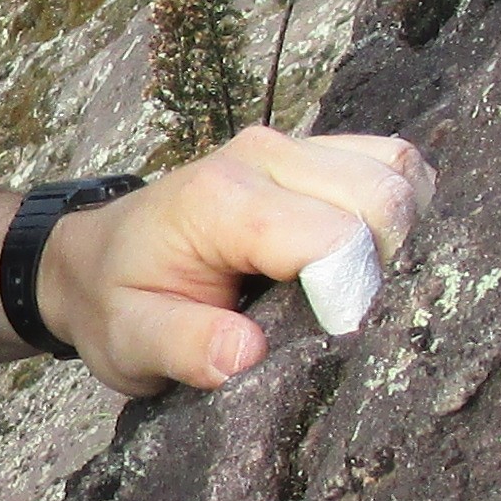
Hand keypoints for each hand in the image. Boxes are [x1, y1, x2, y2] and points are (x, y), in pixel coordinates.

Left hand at [40, 126, 427, 394]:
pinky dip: (400, 211)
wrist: (98, 256)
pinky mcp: (314, 151)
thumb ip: (185, 348)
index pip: (336, 238)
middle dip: (387, 266)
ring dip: (402, 235)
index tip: (328, 337)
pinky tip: (369, 257)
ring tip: (362, 287)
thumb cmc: (118, 302)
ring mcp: (293, 146)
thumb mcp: (130, 344)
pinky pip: (391, 164)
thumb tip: (247, 354)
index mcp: (221, 202)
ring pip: (401, 172)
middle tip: (348, 317)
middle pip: (384, 198)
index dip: (351, 297)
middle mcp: (264, 157)